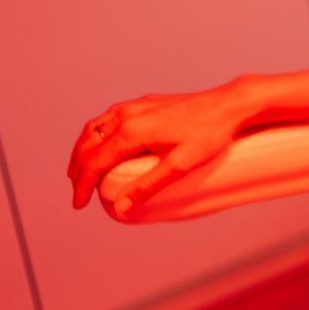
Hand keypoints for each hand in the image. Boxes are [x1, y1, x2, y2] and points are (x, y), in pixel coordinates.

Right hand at [66, 82, 254, 214]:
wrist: (230, 105)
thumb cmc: (210, 134)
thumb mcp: (180, 164)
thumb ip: (148, 186)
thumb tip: (121, 207)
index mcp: (131, 131)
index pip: (93, 162)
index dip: (82, 186)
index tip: (79, 205)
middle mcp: (127, 115)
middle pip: (87, 145)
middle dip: (78, 170)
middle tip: (78, 193)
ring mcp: (134, 106)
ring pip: (94, 129)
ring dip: (83, 151)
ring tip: (82, 172)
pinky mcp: (144, 102)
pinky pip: (108, 119)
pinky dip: (96, 136)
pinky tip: (102, 145)